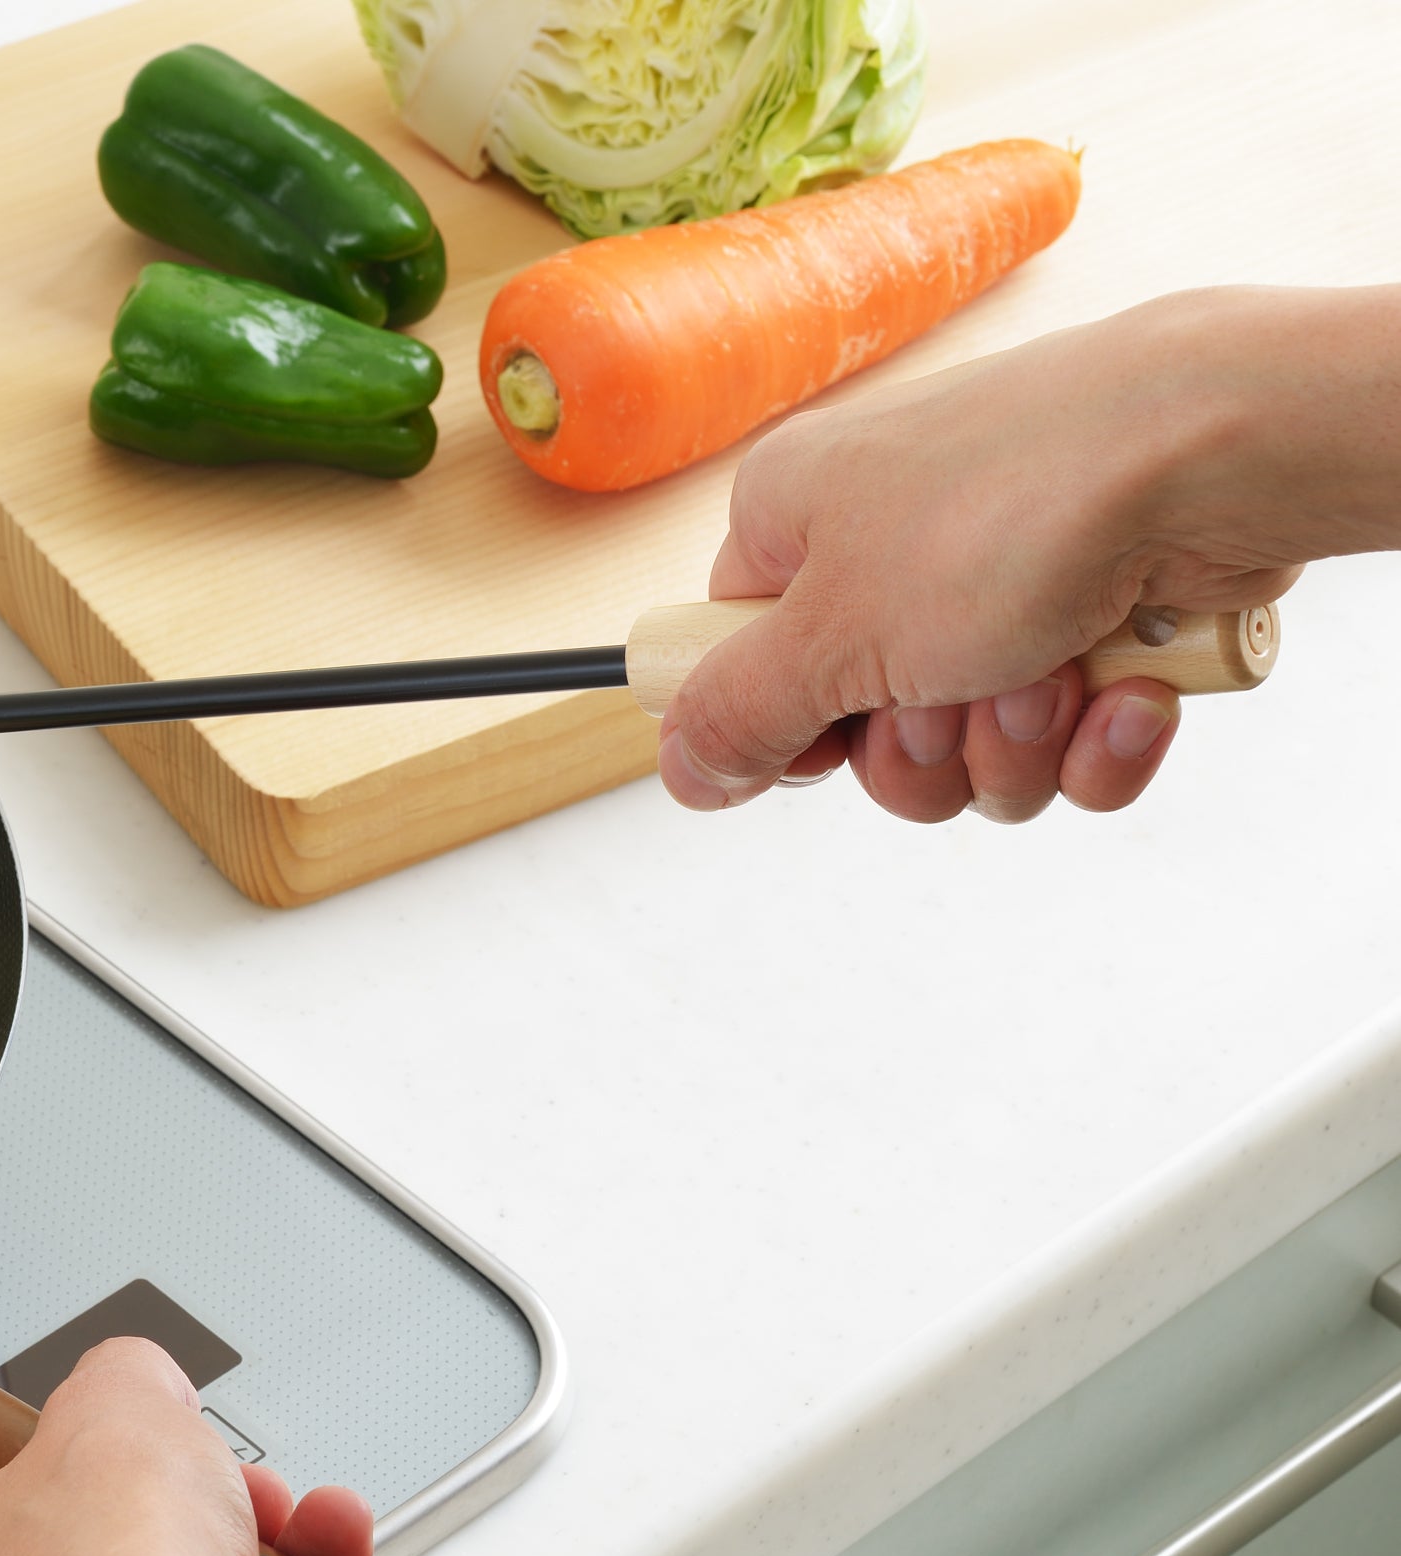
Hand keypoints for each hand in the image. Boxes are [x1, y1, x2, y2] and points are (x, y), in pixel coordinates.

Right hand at [657, 287, 1370, 821]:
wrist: (1214, 449)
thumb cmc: (1004, 509)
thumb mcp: (829, 637)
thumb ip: (737, 714)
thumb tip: (680, 766)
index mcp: (799, 522)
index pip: (745, 663)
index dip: (787, 726)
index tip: (824, 745)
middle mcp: (895, 546)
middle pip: (865, 733)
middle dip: (921, 751)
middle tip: (953, 698)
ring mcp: (1004, 584)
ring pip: (975, 752)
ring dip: (1015, 746)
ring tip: (1052, 673)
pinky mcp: (1101, 618)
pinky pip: (1072, 742)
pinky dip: (1100, 741)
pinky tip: (1127, 694)